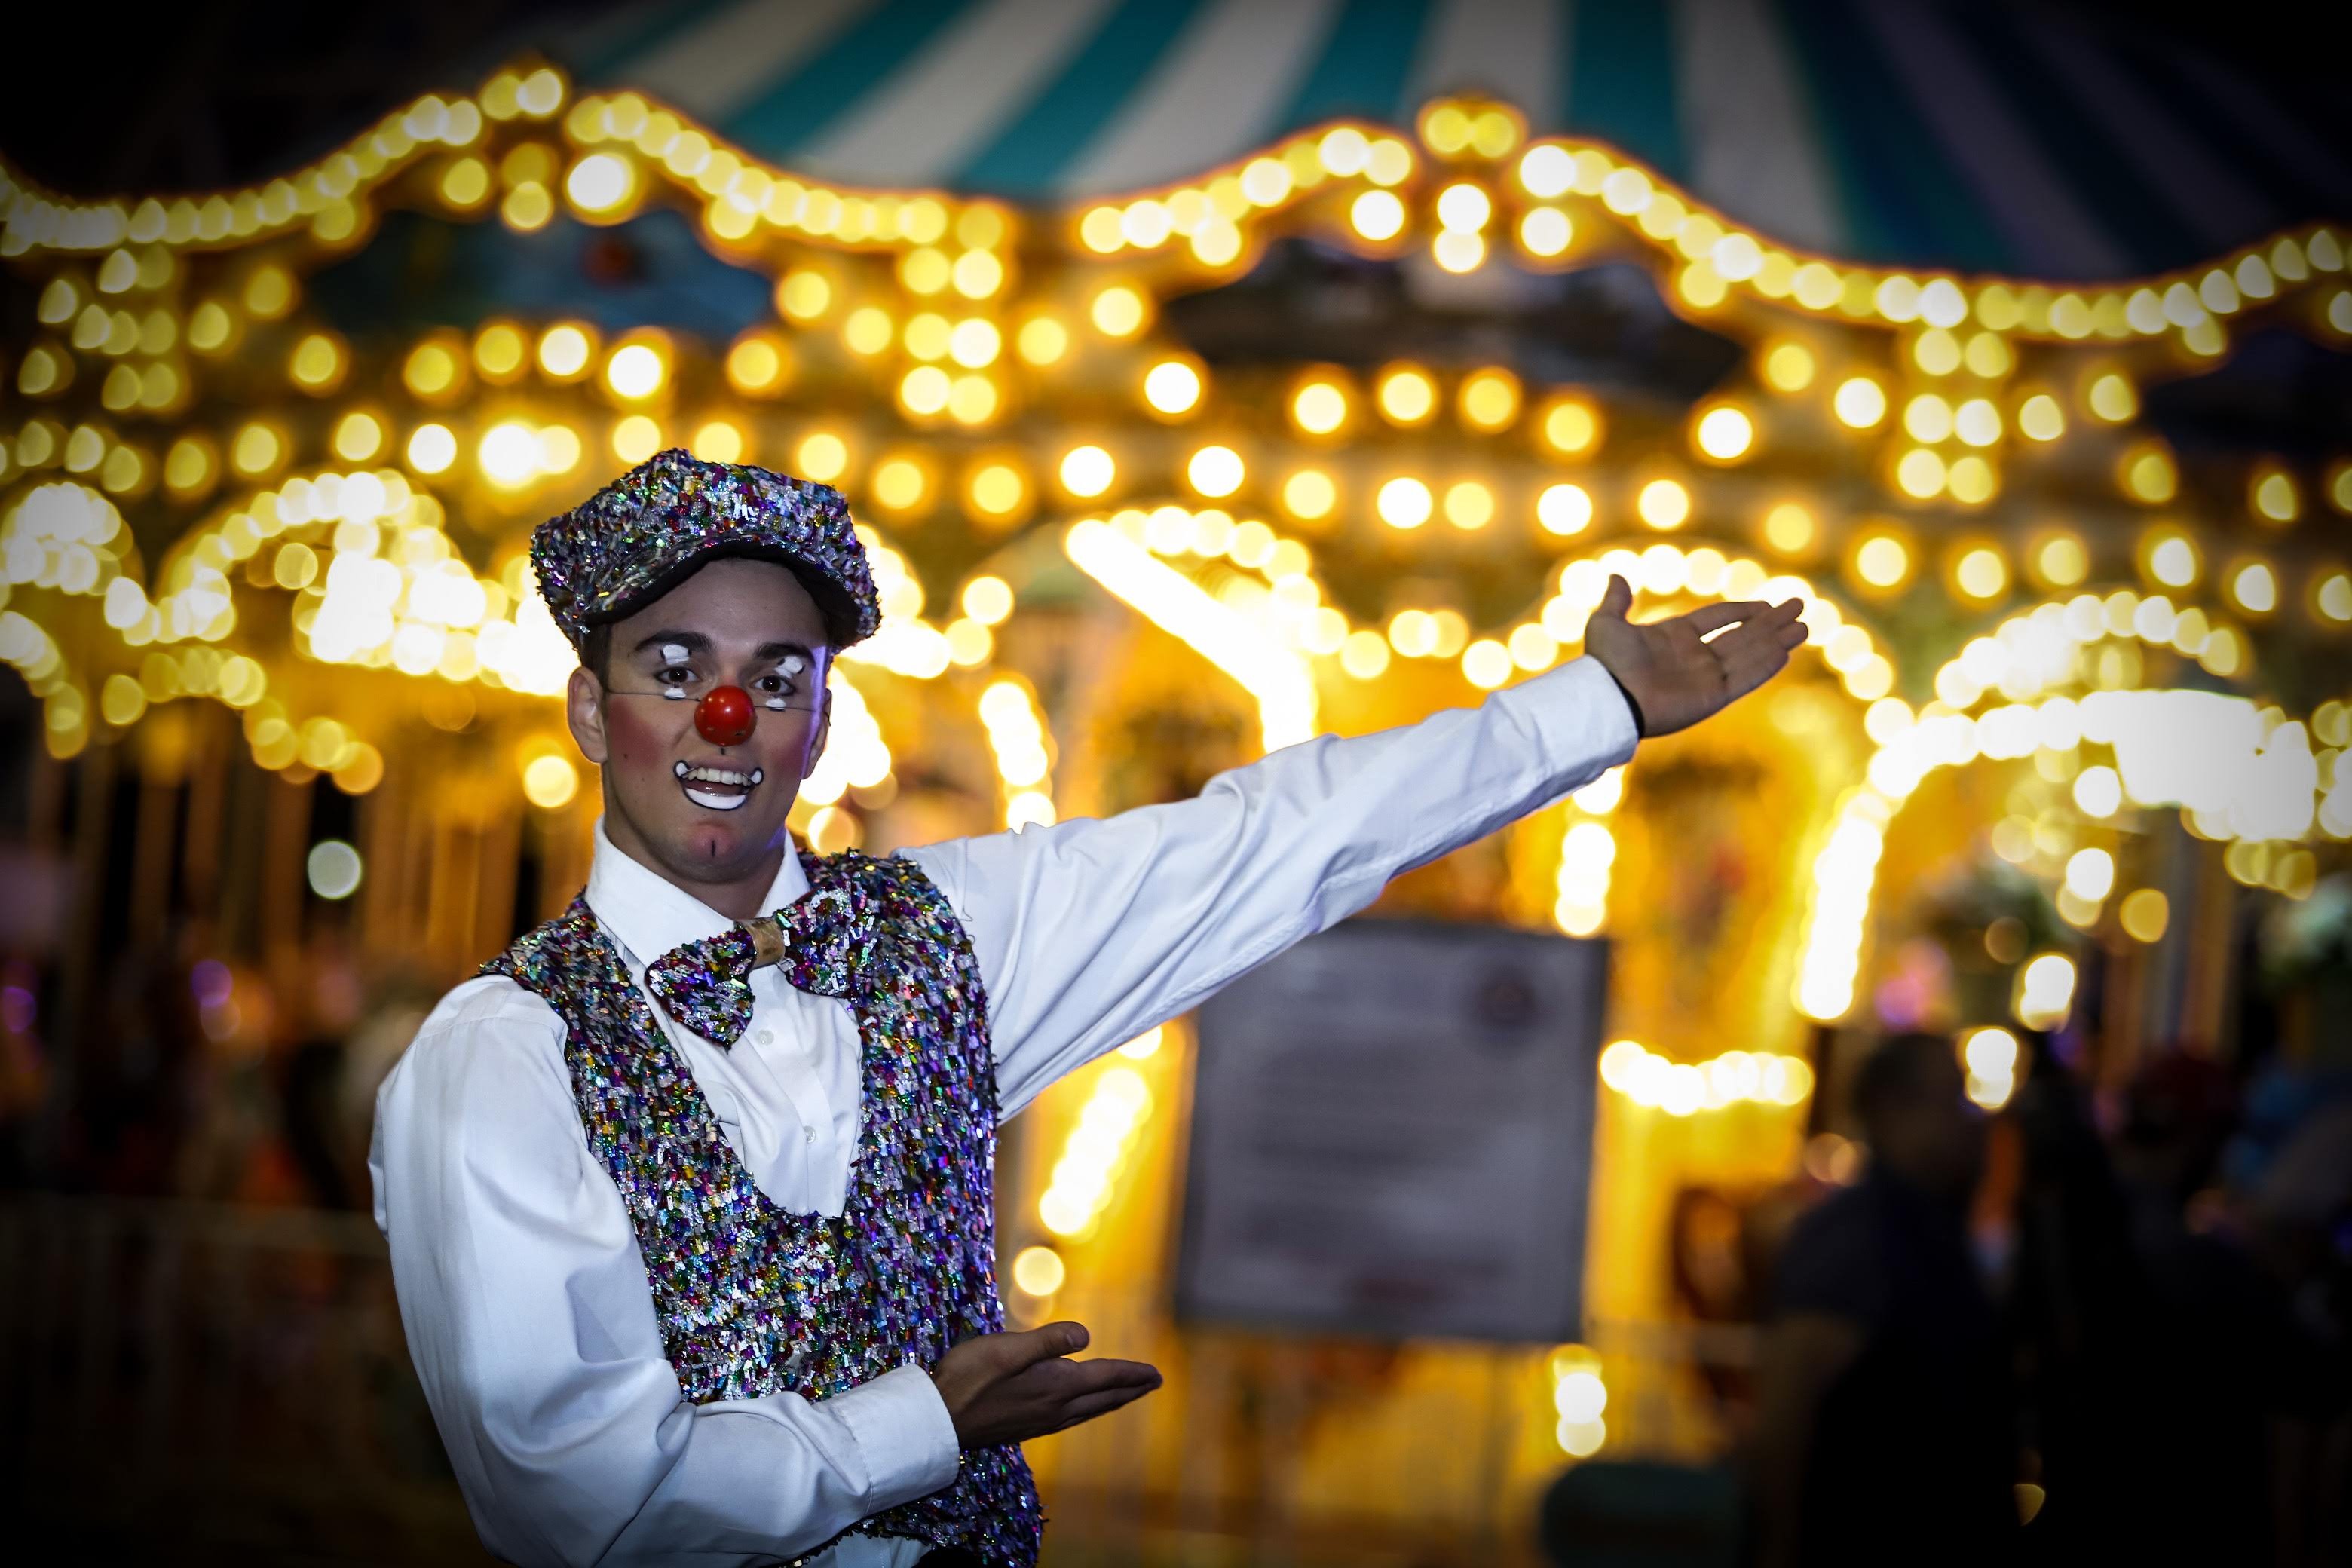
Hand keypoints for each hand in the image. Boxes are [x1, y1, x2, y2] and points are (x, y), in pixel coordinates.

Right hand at [930, 1322, 1160, 1448]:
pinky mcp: (1025, 1428)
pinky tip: (1079, 1410)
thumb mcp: (1008, 1348)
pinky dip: (1088, 1410)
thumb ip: (1048, 1340)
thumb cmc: (969, 1377)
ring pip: (1088, 1411)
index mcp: (1056, 1386)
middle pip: (1102, 1398)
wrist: (938, 1420)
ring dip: (1111, 1401)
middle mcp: (1054, 1408)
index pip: (1104, 1377)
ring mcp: (1040, 1422)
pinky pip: (1071, 1419)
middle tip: (1153, 1383)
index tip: (1157, 1374)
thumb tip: (1087, 1335)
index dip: (1132, 1373)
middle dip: (1129, 1389)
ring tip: (1125, 1394)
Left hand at [1584, 575, 1806, 736]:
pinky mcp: (1712, 697)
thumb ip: (1616, 602)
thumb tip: (1616, 577)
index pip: (1716, 620)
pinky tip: (1786, 650)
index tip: (1766, 604)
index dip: (1741, 611)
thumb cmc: (1604, 663)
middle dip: (1771, 622)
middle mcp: (1693, 658)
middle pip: (1741, 635)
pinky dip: (1766, 663)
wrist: (1608, 698)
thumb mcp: (1606, 624)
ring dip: (1777, 640)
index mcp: (1673, 638)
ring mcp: (1705, 678)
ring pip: (1750, 654)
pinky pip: (1745, 677)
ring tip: (1804, 625)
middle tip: (1800, 607)